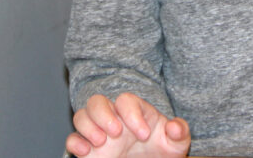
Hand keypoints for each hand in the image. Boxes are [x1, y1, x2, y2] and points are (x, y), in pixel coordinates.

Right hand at [65, 93, 190, 157]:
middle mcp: (113, 118)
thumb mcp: (176, 143)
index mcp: (134, 112)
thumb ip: (179, 132)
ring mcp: (98, 132)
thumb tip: (174, 127)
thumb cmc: (162, 150)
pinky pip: (72, 139)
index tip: (144, 135)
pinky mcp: (88, 149)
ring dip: (88, 126)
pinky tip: (86, 151)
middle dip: (103, 114)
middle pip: (97, 101)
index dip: (132, 114)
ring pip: (81, 116)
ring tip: (102, 142)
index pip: (126, 101)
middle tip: (117, 133)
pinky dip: (74, 142)